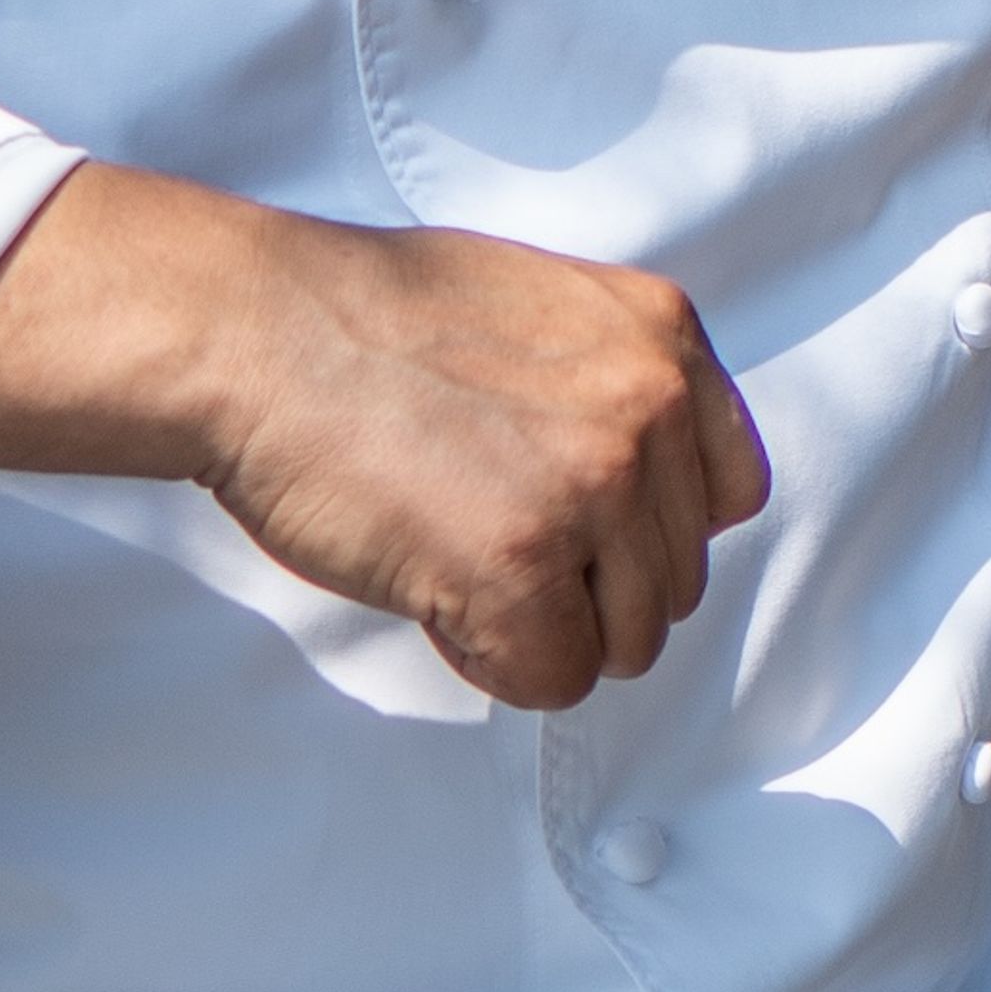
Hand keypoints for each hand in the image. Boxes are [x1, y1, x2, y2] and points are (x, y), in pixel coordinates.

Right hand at [0, 163, 770, 710]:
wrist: (259, 332)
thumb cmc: (367, 323)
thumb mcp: (539, 310)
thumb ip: (614, 384)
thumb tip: (653, 489)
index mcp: (661, 334)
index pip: (730, 491)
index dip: (643, 524)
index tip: (569, 509)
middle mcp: (650, 404)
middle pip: (672, 582)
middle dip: (579, 579)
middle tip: (473, 511)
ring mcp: (594, 486)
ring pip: (623, 643)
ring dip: (536, 622)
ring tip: (449, 537)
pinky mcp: (525, 567)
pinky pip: (550, 680)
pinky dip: (485, 656)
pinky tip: (427, 577)